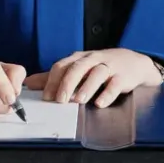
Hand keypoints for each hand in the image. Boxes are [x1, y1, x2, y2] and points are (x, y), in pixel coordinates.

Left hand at [23, 48, 160, 107]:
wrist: (133, 63)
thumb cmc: (100, 67)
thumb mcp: (78, 69)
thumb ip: (55, 77)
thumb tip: (30, 83)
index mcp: (78, 59)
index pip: (62, 66)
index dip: (52, 81)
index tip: (45, 97)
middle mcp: (92, 60)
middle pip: (78, 68)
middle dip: (67, 83)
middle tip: (60, 100)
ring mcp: (108, 66)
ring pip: (96, 73)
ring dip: (86, 87)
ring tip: (78, 100)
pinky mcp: (122, 76)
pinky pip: (115, 84)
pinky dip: (107, 93)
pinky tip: (100, 103)